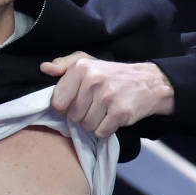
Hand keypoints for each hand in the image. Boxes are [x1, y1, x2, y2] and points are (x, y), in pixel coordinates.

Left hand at [40, 51, 174, 136]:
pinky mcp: (120, 112)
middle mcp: (93, 80)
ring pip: (86, 126)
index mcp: (82, 68)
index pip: (58, 102)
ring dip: (94, 123)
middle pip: (72, 116)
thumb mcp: (88, 62)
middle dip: (82, 115)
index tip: (76, 102)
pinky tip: (113, 117)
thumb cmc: (113, 74)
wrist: (150, 82)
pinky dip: (105, 129)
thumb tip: (45, 68)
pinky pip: (100, 132)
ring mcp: (107, 97)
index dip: (65, 107)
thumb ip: (64, 65)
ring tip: (104, 111)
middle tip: (95, 105)